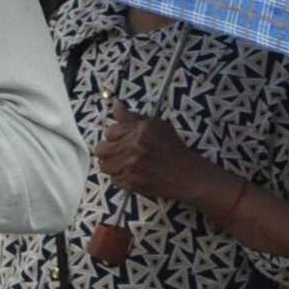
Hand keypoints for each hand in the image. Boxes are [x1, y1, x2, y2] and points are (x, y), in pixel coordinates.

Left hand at [95, 108, 214, 206]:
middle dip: (109, 151)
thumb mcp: (156, 126)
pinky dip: (121, 178)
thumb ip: (133, 117)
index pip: (109, 131)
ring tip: (126, 164)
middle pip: (100, 149)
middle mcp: (133, 147)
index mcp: (139, 131)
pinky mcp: (131, 182)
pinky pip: (113, 180)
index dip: (115, 136)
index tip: (123, 140)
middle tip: (120, 152)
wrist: (187, 175)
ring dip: (113, 165)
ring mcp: (131, 166)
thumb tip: (116, 106)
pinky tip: (133, 174)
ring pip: (104, 166)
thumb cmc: (173, 149)